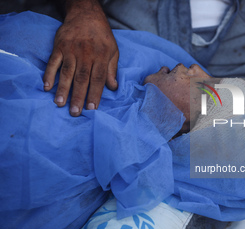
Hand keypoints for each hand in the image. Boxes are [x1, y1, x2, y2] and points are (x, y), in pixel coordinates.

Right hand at [43, 0, 118, 115]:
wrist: (86, 14)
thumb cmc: (102, 36)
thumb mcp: (113, 51)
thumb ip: (112, 70)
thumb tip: (113, 88)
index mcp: (101, 57)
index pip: (98, 79)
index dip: (95, 94)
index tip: (92, 109)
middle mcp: (86, 54)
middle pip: (82, 78)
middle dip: (78, 96)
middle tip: (75, 112)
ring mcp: (71, 50)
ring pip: (67, 72)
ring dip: (63, 88)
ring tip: (60, 103)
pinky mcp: (59, 46)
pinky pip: (53, 61)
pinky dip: (49, 74)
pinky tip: (46, 86)